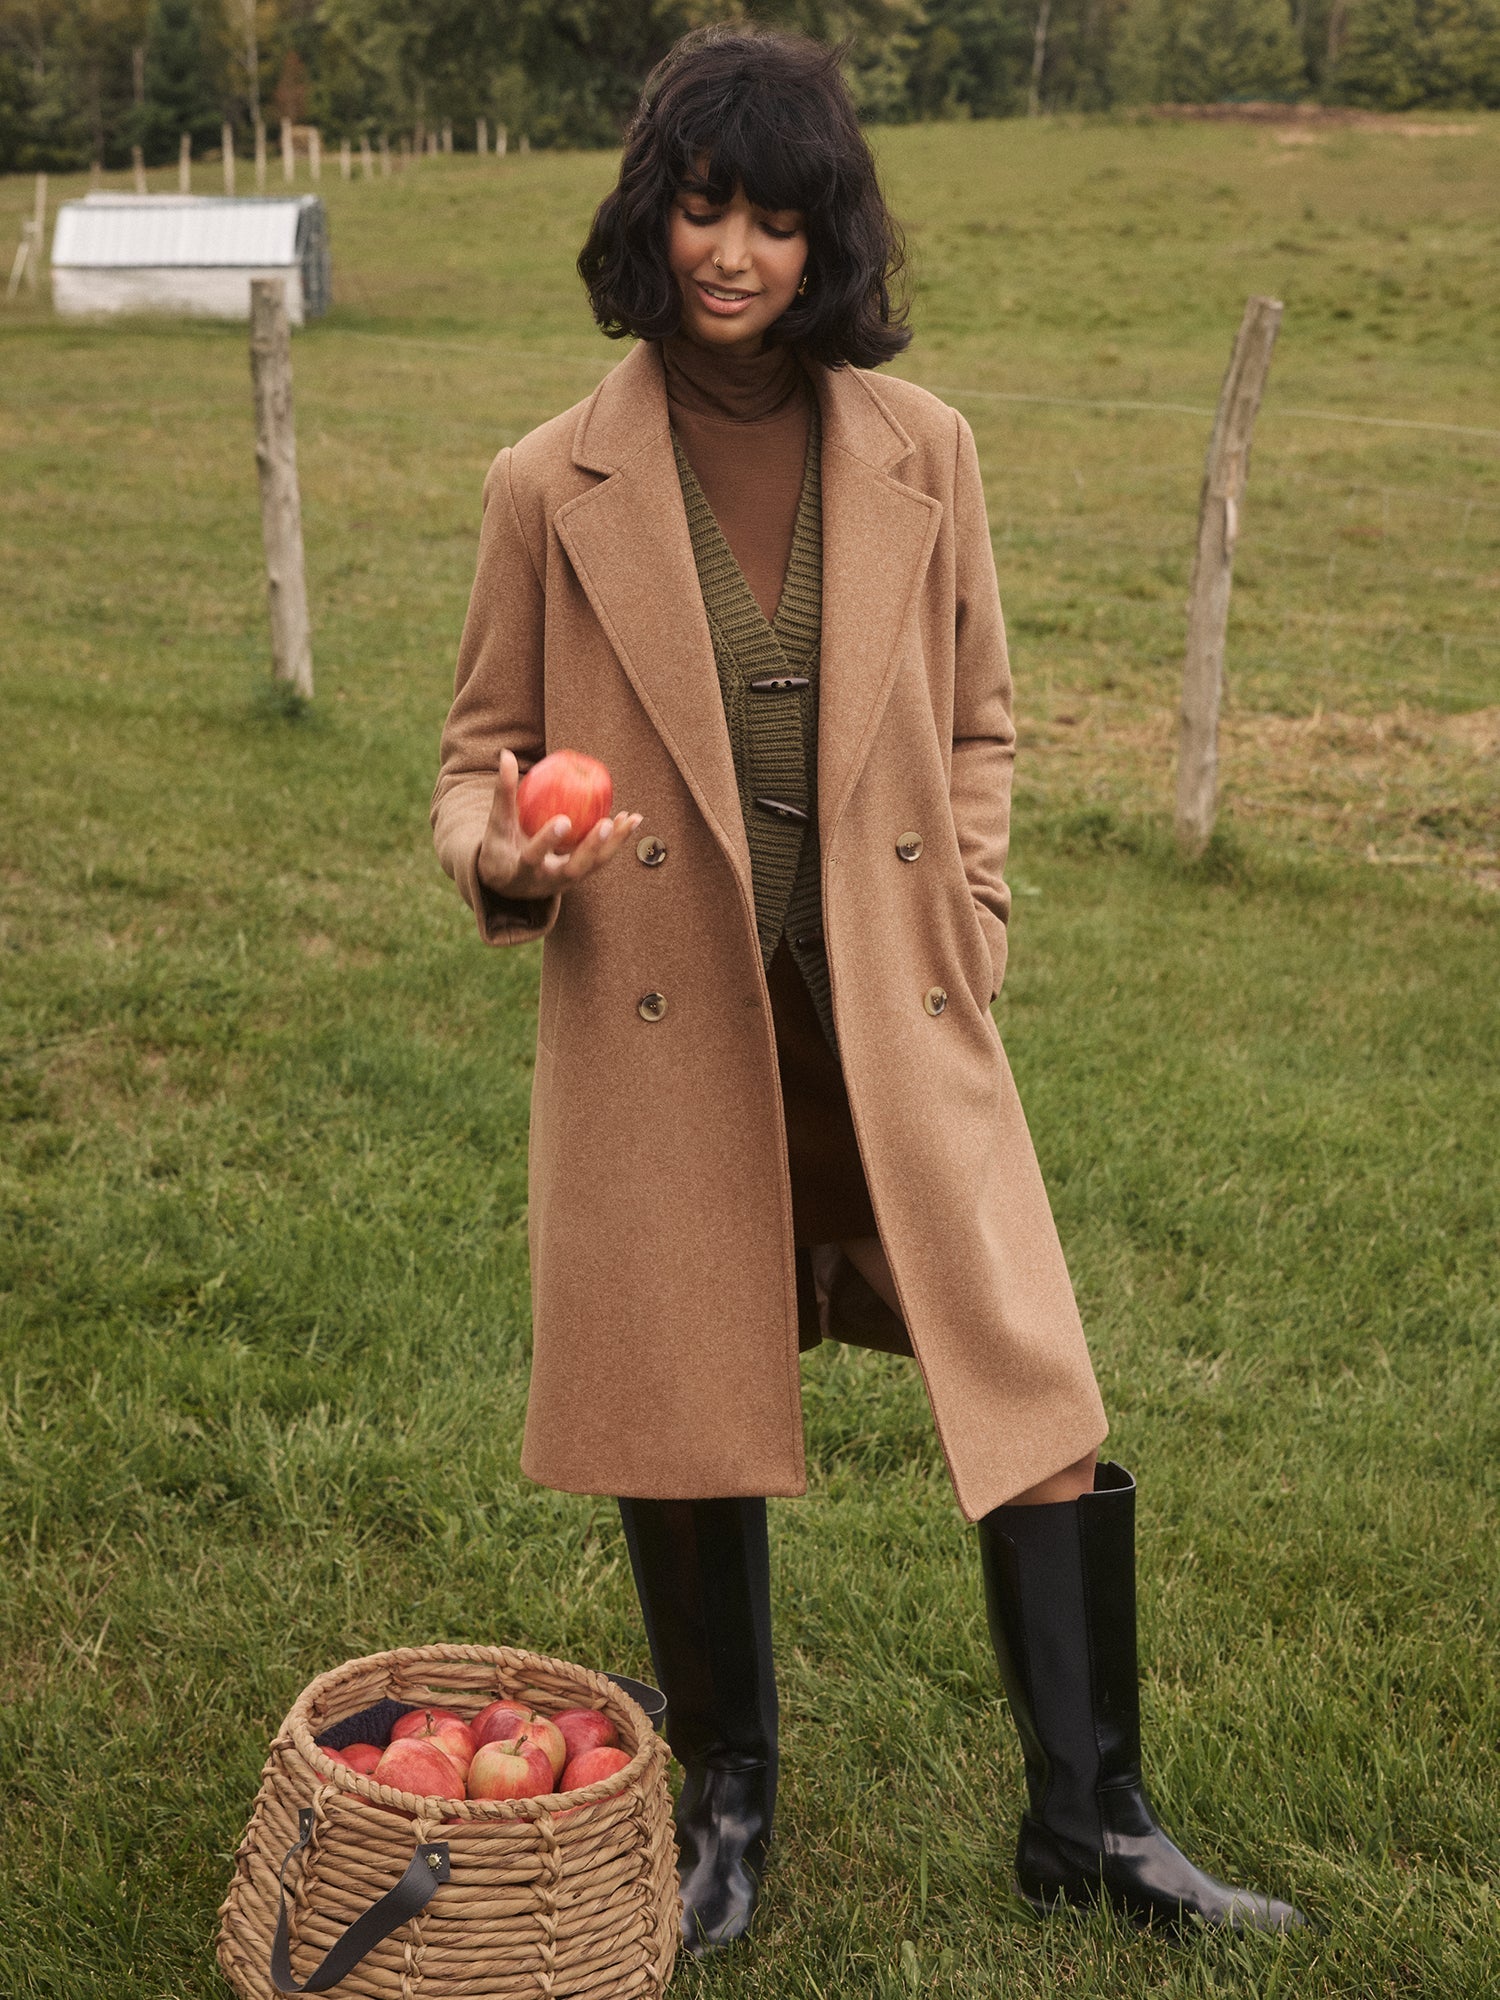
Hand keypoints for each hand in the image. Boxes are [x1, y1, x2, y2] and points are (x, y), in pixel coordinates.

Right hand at [477, 748, 642, 900]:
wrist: (507, 883)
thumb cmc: (500, 846)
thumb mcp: (497, 822)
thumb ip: (503, 791)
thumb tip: (506, 753)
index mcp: (520, 871)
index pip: (532, 858)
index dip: (547, 841)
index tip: (563, 820)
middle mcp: (545, 883)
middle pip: (573, 871)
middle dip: (591, 848)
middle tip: (607, 823)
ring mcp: (565, 884)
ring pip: (593, 867)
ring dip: (614, 844)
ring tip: (631, 818)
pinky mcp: (579, 879)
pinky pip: (601, 859)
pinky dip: (616, 841)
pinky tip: (628, 819)